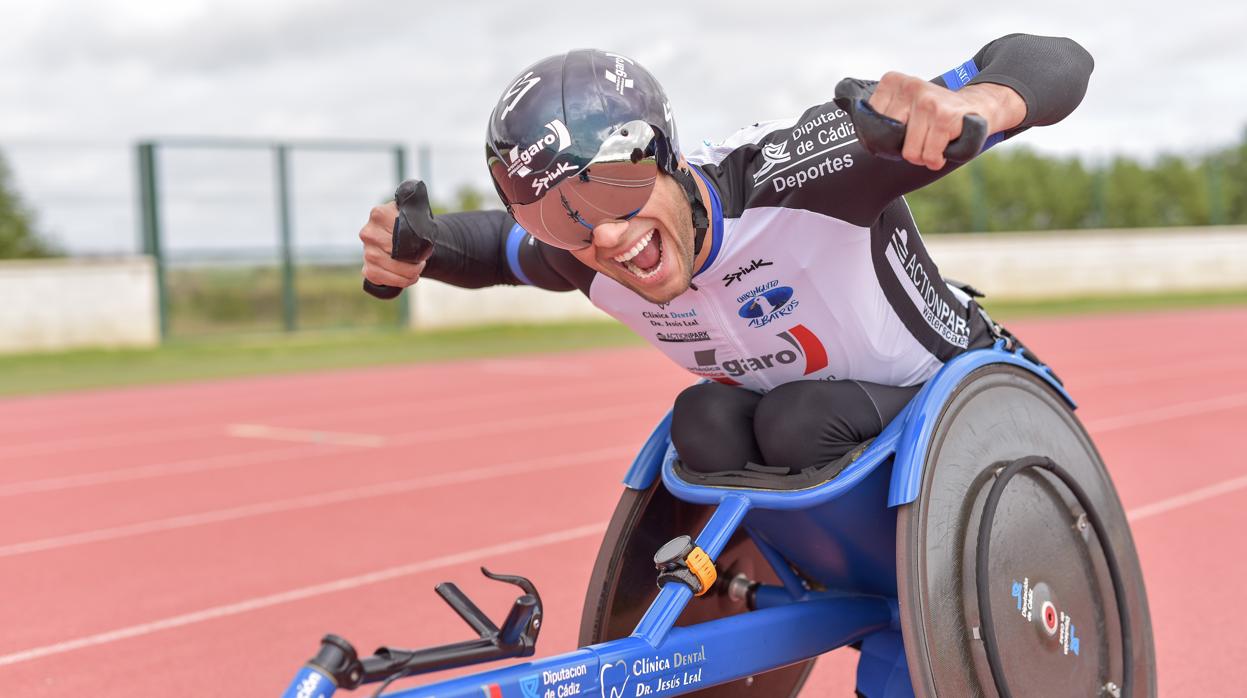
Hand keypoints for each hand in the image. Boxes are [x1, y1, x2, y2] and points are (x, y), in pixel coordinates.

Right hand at [359, 201, 425, 288]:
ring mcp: (366, 252)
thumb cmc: (409, 228)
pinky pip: (387, 280)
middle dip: (415, 259)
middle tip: (422, 260)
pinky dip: (402, 281)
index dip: (416, 242)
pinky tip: (409, 277)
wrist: (400, 241)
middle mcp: (368, 233)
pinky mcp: (367, 270)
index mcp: (379, 214)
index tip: (424, 245)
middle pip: (397, 251)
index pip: (401, 233)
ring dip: (411, 272)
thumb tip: (421, 235)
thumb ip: (417, 219)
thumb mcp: (414, 217)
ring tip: (417, 269)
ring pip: (393, 267)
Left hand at [867, 72, 1024, 169]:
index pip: (872, 125)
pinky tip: (944, 145)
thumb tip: (861, 129)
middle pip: (890, 140)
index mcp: (892, 81)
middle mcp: (909, 86)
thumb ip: (881, 117)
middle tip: (921, 137)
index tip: (904, 129)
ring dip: (924, 155)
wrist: (976, 107)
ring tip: (934, 140)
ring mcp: (927, 100)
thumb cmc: (933, 114)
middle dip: (906, 147)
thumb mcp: (903, 106)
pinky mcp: (945, 116)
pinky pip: (929, 155)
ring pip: (910, 152)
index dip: (887, 138)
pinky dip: (936, 158)